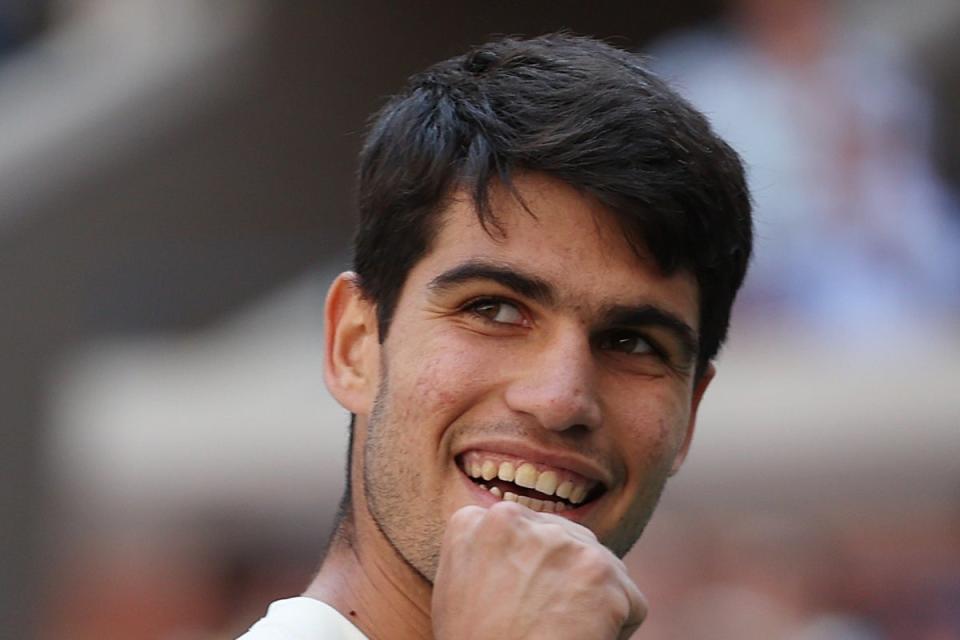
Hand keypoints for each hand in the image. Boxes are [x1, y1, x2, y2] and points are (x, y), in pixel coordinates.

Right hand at [432, 501, 646, 639]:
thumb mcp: (456, 584)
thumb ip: (487, 550)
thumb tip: (522, 548)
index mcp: (477, 522)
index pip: (527, 531)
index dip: (533, 570)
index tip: (524, 600)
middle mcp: (519, 520)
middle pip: (569, 542)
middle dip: (568, 578)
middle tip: (548, 621)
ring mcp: (562, 543)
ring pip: (603, 566)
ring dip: (594, 598)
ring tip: (566, 633)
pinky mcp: (600, 572)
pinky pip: (630, 600)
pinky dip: (619, 628)